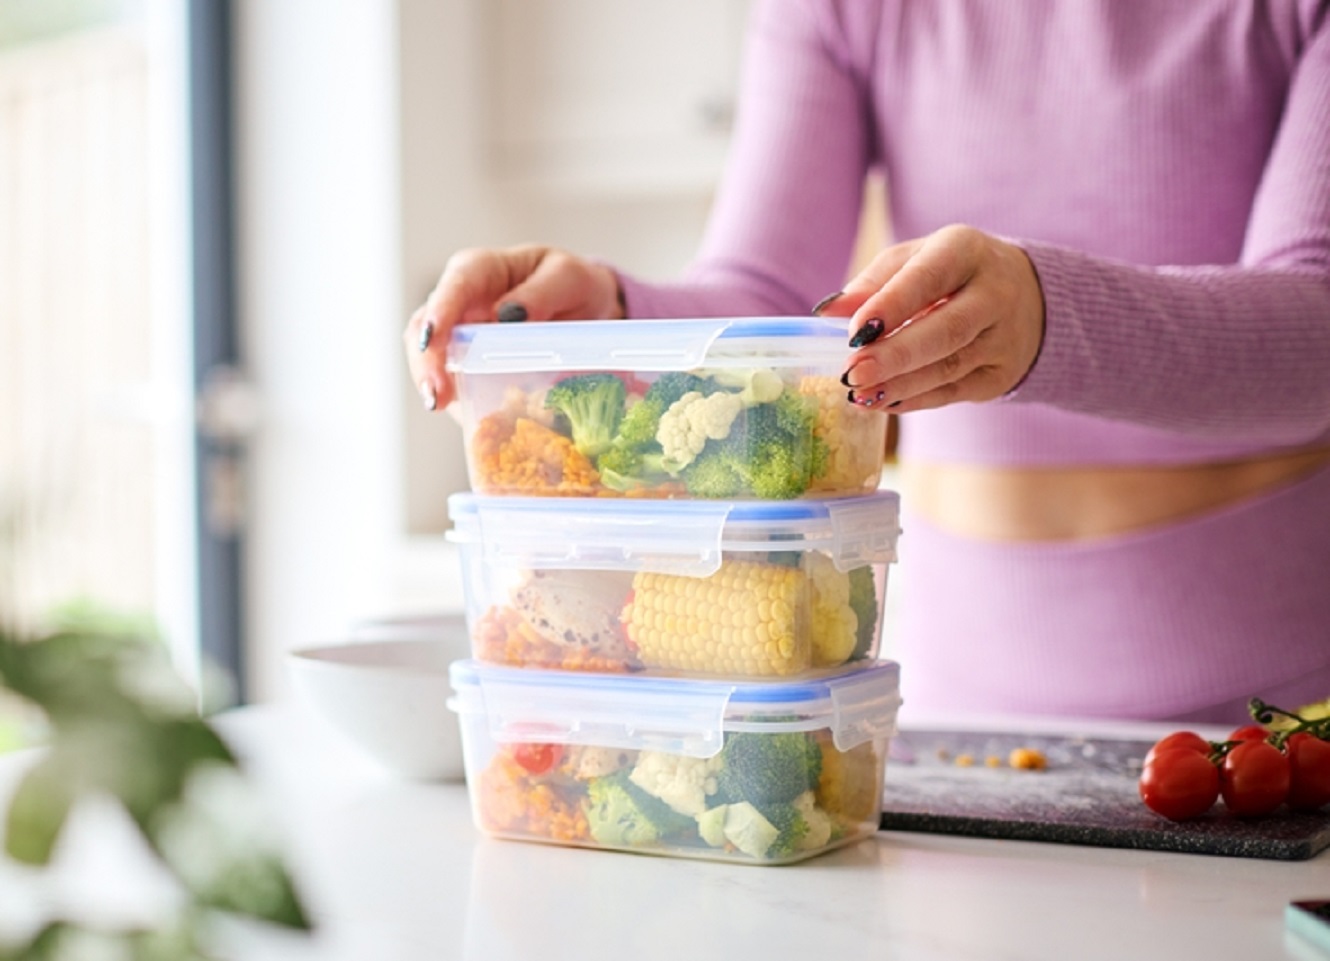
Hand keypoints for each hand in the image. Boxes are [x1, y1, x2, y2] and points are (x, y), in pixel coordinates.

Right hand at [405, 244, 623, 410]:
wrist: (584, 309)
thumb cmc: (570, 285)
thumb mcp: (568, 278)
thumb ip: (542, 292)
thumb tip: (508, 315)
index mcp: (481, 271)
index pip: (454, 286)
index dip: (439, 313)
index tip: (430, 339)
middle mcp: (461, 303)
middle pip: (426, 328)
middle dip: (426, 362)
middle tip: (436, 395)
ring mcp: (459, 337)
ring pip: (430, 360)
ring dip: (434, 386)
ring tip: (441, 407)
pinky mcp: (468, 368)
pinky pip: (457, 387)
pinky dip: (462, 404)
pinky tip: (474, 421)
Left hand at [817, 225, 1044, 412]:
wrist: (1027, 296)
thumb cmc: (950, 273)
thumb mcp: (915, 260)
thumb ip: (873, 282)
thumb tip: (827, 311)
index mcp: (965, 250)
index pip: (929, 278)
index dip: (892, 305)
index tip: (856, 331)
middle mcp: (994, 292)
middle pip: (945, 330)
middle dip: (896, 355)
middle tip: (853, 372)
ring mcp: (1003, 337)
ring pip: (950, 367)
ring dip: (900, 384)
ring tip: (859, 393)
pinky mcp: (1002, 373)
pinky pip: (954, 391)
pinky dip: (915, 400)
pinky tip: (883, 402)